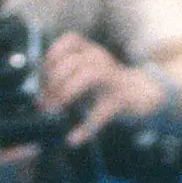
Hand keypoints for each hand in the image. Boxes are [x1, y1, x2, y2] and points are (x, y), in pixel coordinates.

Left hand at [39, 29, 165, 145]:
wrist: (142, 94)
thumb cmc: (105, 85)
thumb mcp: (83, 75)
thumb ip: (63, 82)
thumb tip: (39, 101)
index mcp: (90, 51)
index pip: (68, 43)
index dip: (50, 59)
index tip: (42, 79)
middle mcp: (102, 59)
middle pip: (74, 61)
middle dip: (54, 82)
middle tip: (44, 103)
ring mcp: (113, 78)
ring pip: (89, 75)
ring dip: (66, 93)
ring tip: (53, 110)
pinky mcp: (122, 99)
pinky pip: (103, 111)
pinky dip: (87, 127)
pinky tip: (74, 139)